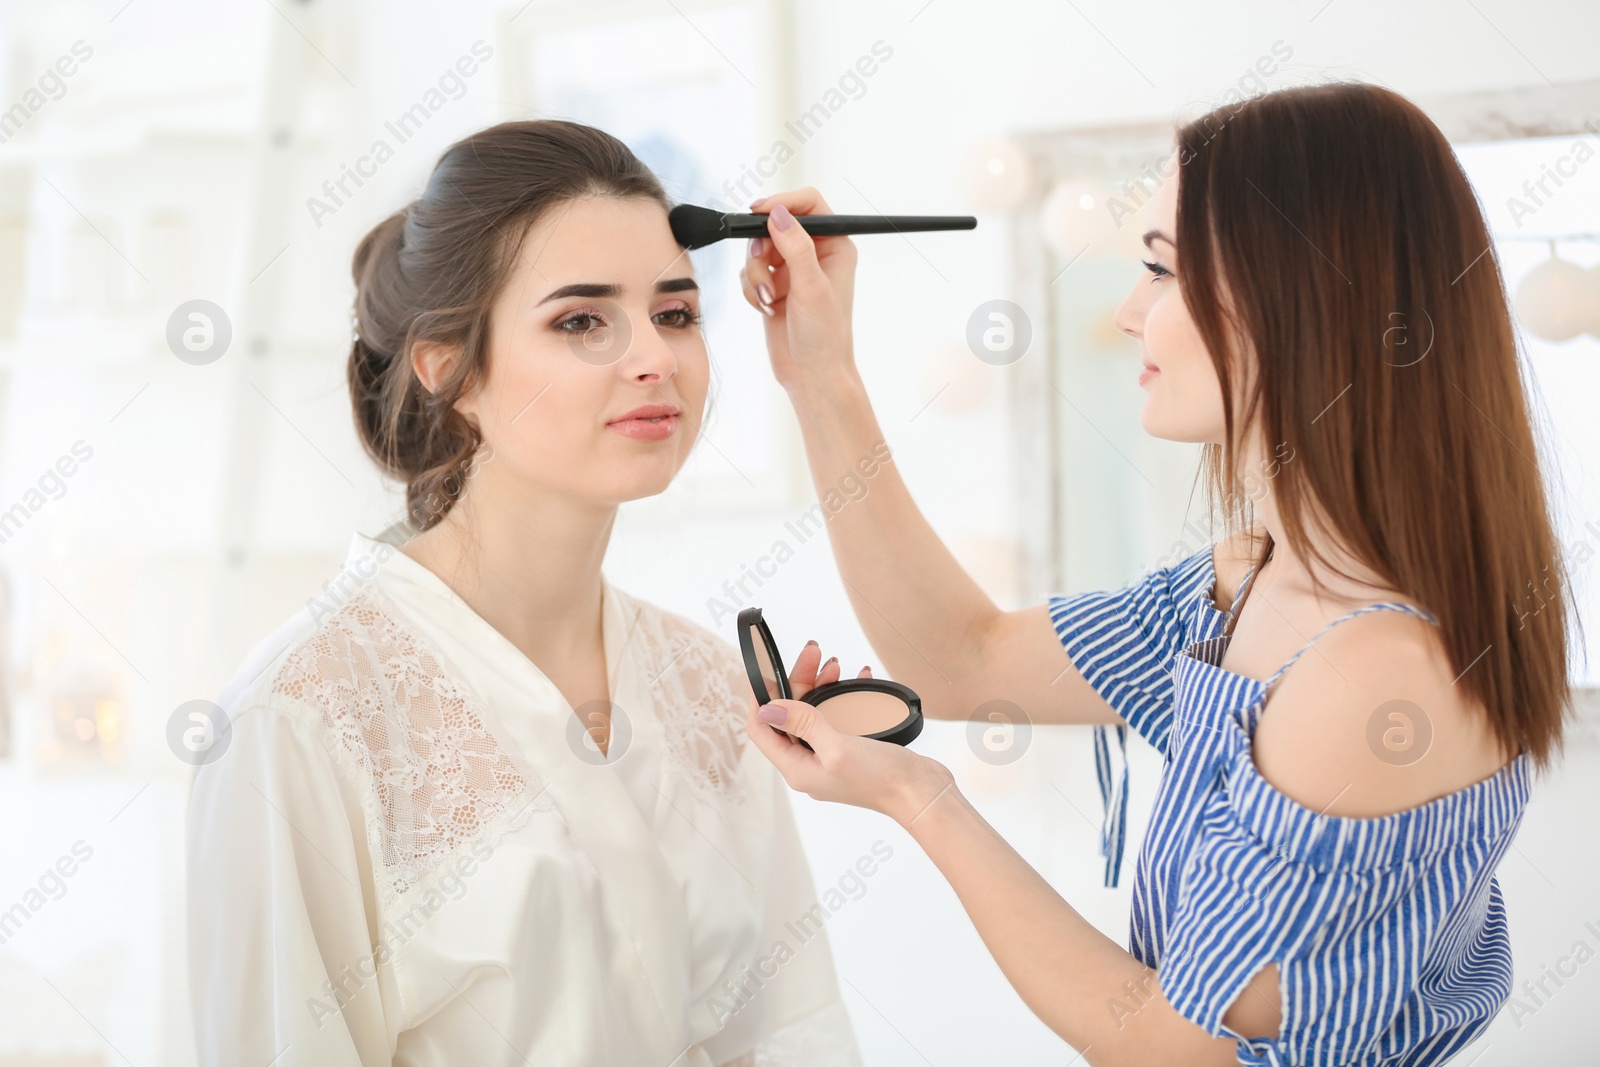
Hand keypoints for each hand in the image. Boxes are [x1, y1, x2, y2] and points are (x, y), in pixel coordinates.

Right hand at [737, 188, 859, 394]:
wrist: (811, 374)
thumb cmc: (824, 335)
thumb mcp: (811, 287)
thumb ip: (796, 247)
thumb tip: (778, 214)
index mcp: (835, 247)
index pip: (810, 205)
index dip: (783, 203)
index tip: (759, 212)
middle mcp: (814, 254)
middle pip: (775, 225)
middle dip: (762, 249)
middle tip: (762, 264)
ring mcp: (792, 270)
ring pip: (757, 250)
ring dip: (755, 274)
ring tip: (768, 300)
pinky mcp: (773, 286)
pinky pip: (749, 272)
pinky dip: (751, 289)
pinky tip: (765, 308)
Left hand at [744, 639, 954, 826]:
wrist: (922, 793)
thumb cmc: (881, 778)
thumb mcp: (837, 747)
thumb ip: (803, 724)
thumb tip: (768, 708)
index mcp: (797, 768)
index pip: (761, 730)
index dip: (760, 699)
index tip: (767, 670)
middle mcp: (809, 764)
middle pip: (788, 716)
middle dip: (797, 681)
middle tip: (813, 652)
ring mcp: (829, 757)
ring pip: (813, 713)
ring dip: (821, 685)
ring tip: (834, 664)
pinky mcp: (850, 751)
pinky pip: (837, 717)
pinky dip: (844, 696)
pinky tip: (859, 678)